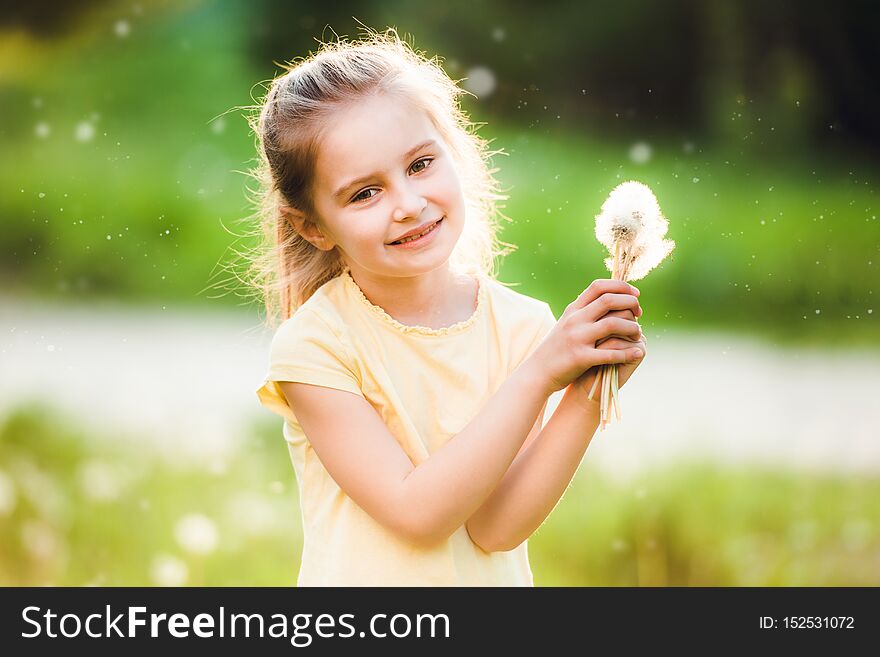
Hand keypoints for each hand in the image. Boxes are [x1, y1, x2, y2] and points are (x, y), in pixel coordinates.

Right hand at [527, 279, 643, 395]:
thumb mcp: (567, 323)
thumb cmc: (557, 348)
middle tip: (639, 313)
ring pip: (613, 324)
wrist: (538, 372)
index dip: (621, 286)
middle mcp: (574, 320)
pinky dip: (628, 353)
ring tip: (638, 334)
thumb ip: (584, 311)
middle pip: (609, 300)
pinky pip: (610, 353)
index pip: (599, 286)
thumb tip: (608, 297)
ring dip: (632, 328)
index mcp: (573, 309)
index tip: (635, 294)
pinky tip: (638, 353)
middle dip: (630, 304)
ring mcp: (577, 338)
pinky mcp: (580, 358)